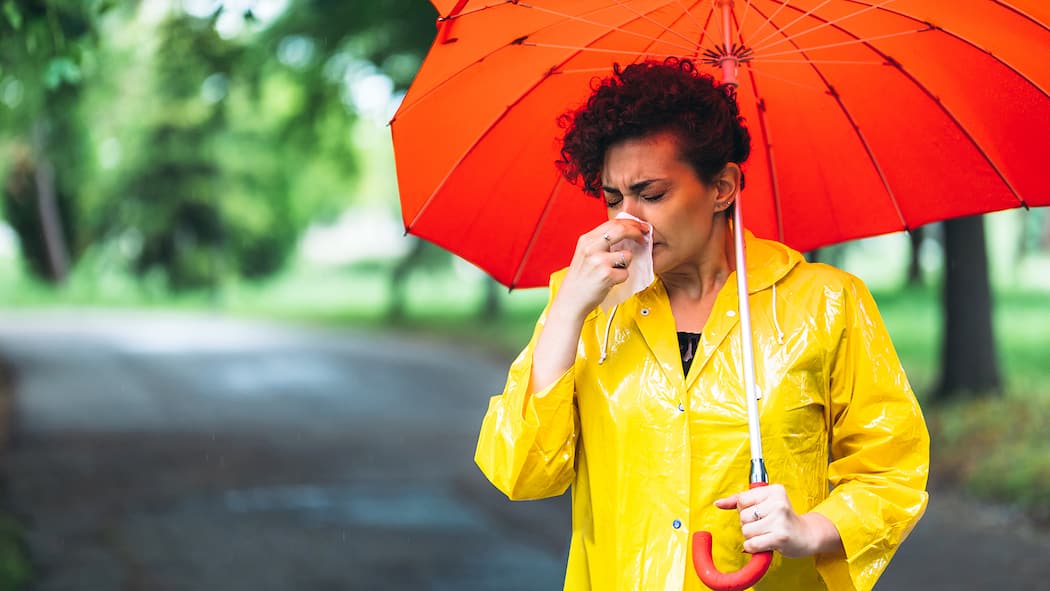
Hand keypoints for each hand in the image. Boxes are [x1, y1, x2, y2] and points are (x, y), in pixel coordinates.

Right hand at [552, 218, 649, 318]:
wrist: (570, 301)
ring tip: (613, 271)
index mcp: (586, 240)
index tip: (639, 227)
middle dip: (637, 232)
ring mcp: (599, 261)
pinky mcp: (606, 275)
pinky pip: (626, 273)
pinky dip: (621, 278)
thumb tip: (624, 232)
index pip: (612, 223)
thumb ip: (600, 242)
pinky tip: (610, 282)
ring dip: (625, 264)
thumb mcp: (585, 254)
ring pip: (627, 255)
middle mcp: (591, 248)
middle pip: (621, 230)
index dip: (630, 223)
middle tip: (644, 238)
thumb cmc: (580, 280)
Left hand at [714, 484, 841, 557]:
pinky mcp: (780, 537)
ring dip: (752, 537)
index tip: (759, 513)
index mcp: (774, 490)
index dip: (745, 510)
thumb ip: (740, 501)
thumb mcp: (764, 503)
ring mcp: (780, 519)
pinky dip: (753, 547)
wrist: (807, 535)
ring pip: (746, 530)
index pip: (742, 500)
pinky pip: (752, 544)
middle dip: (748, 524)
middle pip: (742, 516)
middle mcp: (778, 502)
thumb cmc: (782, 519)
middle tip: (764, 525)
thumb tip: (718, 503)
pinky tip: (765, 543)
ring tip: (766, 534)